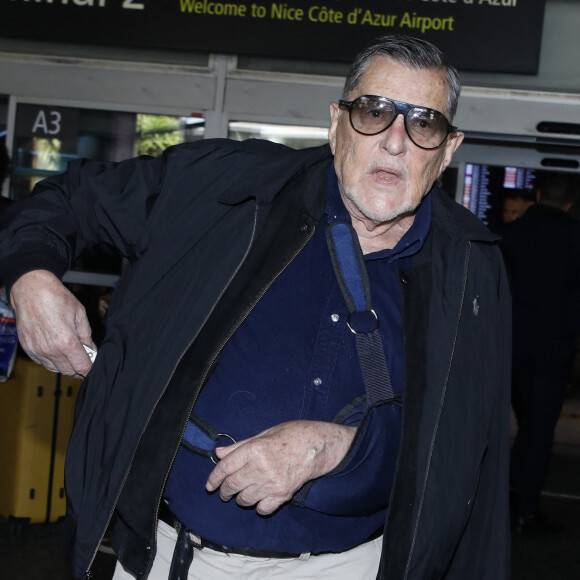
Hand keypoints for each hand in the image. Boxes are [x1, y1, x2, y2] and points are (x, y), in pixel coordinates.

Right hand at [10, 270, 95, 376]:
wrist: (31, 290)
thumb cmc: (57, 298)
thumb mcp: (80, 314)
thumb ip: (86, 335)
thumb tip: (91, 349)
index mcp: (67, 342)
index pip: (82, 367)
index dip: (89, 368)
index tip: (92, 365)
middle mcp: (51, 350)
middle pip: (68, 371)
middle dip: (78, 368)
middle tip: (83, 359)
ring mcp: (37, 350)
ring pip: (54, 368)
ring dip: (64, 365)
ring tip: (70, 354)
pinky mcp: (28, 348)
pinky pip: (42, 362)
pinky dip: (50, 360)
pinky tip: (56, 350)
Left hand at [206, 420, 355, 514]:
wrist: (318, 446)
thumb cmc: (292, 435)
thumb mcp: (264, 434)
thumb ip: (240, 446)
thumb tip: (219, 453)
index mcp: (255, 448)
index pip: (225, 467)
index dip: (214, 478)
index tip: (210, 485)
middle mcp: (261, 467)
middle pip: (232, 485)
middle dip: (225, 491)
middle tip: (225, 492)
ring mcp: (272, 483)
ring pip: (245, 499)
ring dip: (240, 499)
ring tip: (243, 494)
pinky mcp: (283, 494)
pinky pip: (262, 509)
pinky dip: (258, 506)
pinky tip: (260, 499)